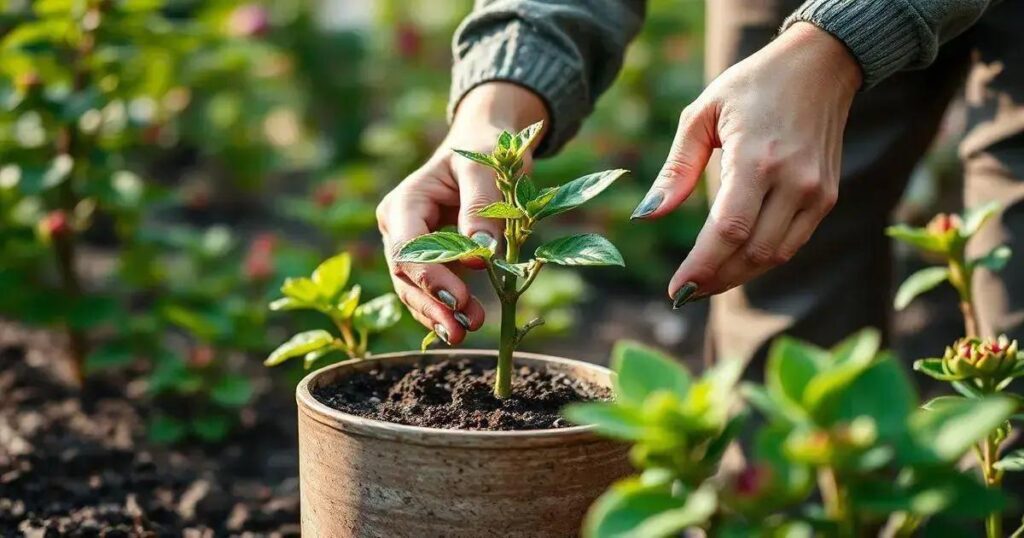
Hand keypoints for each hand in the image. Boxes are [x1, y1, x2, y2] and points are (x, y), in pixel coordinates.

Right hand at [376, 82, 548, 342]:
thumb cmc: (484, 150)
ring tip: (468, 329)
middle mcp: (397, 226)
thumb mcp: (486, 168)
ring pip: (412, 288)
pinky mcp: (425, 259)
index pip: (407, 247)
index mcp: (405, 202)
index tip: (460, 298)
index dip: (430, 277)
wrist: (483, 144)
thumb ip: (482, 207)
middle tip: (462, 329)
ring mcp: (407, 245)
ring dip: (437, 312)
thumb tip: (481, 252)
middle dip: (433, 304)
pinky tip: (466, 323)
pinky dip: (443, 308)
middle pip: (405, 274)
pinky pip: (427, 290)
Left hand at [630, 23, 861, 306]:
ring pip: (774, 256)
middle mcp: (794, 180)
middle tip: (683, 294)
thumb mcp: (702, 113)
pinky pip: (792, 244)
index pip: (729, 230)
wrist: (821, 65)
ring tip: (703, 284)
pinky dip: (761, 261)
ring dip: (737, 277)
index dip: (701, 267)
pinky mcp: (827, 198)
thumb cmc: (751, 85)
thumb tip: (647, 215)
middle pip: (752, 252)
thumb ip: (676, 168)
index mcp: (757, 158)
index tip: (676, 290)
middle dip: (714, 280)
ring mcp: (816, 192)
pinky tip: (733, 264)